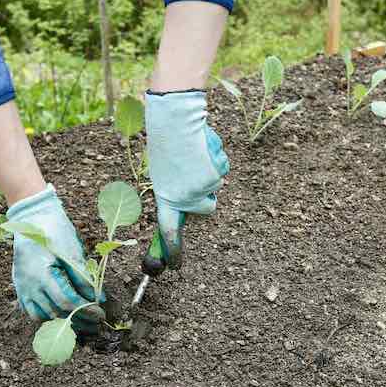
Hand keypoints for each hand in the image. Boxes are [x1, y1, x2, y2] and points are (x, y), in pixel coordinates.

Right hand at [6, 184, 103, 330]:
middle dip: (78, 319)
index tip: (100, 314)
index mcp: (43, 274)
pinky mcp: (19, 286)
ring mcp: (22, 286)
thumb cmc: (54, 229)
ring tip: (79, 320)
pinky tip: (59, 314)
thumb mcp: (72, 250)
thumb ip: (83, 276)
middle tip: (95, 322)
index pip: (67, 302)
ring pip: (41, 316)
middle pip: (56, 313)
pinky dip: (45, 315)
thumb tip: (98, 297)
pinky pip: (30, 310)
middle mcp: (29, 284)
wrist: (31, 216)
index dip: (86, 311)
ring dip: (61, 321)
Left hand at [145, 90, 229, 268]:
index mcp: (166, 198)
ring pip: (215, 185)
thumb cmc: (167, 143)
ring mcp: (201, 188)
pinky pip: (222, 170)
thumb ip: (173, 190)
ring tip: (194, 153)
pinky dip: (216, 159)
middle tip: (194, 172)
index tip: (174, 266)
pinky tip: (203, 147)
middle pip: (206, 207)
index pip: (168, 232)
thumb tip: (182, 204)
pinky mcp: (215, 175)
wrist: (176, 120)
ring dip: (209, 171)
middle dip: (205, 193)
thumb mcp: (163, 172)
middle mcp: (184, 198)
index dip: (173, 251)